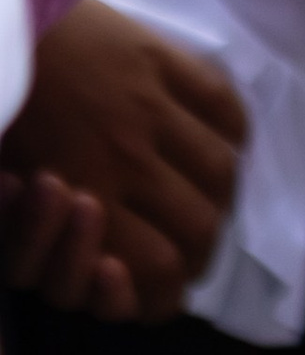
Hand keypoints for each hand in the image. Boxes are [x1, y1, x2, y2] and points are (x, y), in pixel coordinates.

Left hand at [0, 0, 245, 322]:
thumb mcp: (10, 190)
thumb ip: (50, 241)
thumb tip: (111, 269)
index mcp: (81, 195)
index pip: (158, 269)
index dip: (166, 295)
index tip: (160, 292)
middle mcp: (128, 158)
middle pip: (202, 228)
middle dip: (199, 254)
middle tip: (188, 253)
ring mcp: (154, 105)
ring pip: (222, 172)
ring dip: (221, 197)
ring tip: (209, 201)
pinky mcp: (164, 59)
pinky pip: (224, 104)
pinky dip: (233, 133)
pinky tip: (221, 144)